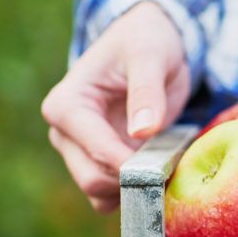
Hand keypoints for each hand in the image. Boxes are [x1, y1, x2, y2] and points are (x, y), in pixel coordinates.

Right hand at [41, 2, 190, 211]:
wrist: (148, 42)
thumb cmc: (144, 41)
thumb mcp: (149, 55)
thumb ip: (146, 91)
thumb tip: (142, 131)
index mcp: (66, 105)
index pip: (95, 148)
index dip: (130, 163)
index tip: (164, 166)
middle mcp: (65, 133)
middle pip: (93, 179)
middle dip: (133, 180)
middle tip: (172, 168)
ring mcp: (80, 152)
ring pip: (101, 194)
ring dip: (136, 190)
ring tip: (169, 166)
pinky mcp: (100, 163)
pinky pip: (115, 194)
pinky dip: (138, 191)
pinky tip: (163, 170)